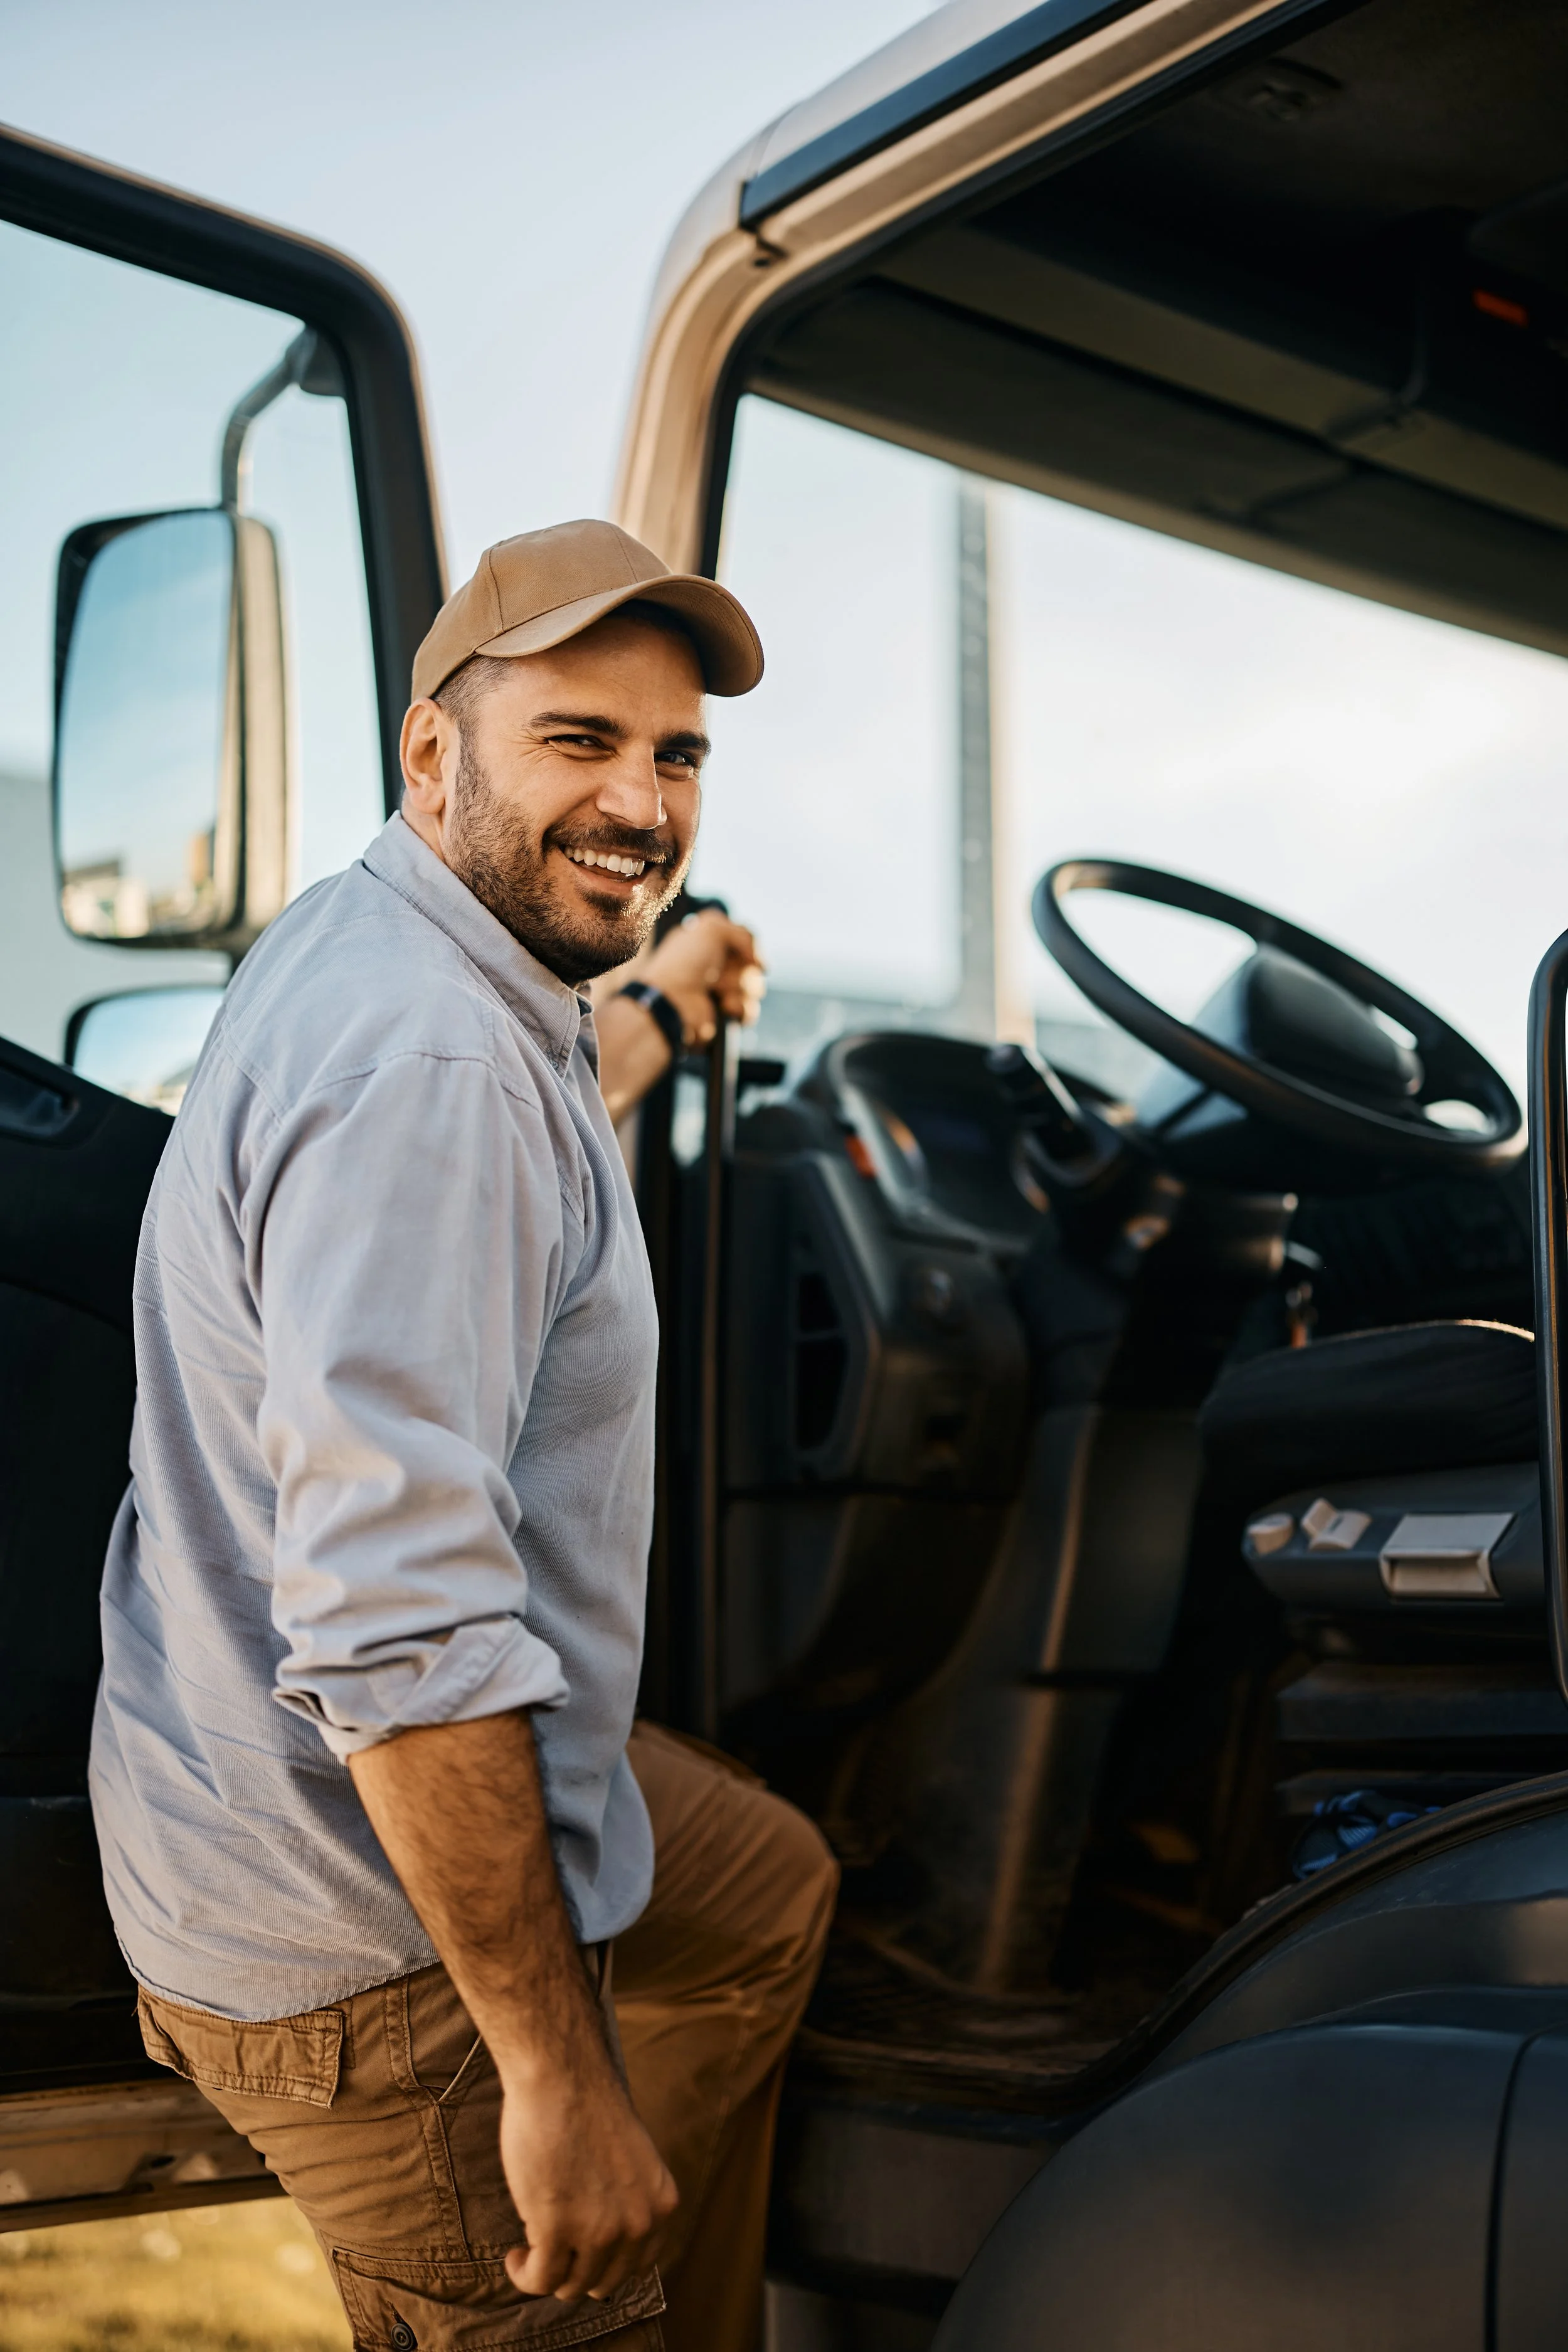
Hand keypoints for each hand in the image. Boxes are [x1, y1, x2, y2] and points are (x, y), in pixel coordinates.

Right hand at [501, 2060, 677, 2302]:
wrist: (563, 2075)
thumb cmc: (587, 2106)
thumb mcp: (631, 2161)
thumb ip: (626, 2201)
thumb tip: (604, 2244)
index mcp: (661, 2204)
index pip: (638, 2264)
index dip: (605, 2262)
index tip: (581, 2250)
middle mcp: (638, 2223)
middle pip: (604, 2281)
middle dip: (575, 2270)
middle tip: (552, 2249)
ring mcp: (599, 2230)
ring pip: (571, 2285)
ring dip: (546, 2274)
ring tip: (529, 2252)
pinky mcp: (556, 2229)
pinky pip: (540, 2279)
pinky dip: (524, 2274)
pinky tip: (515, 2256)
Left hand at [641, 909, 764, 1045]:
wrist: (672, 1001)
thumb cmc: (685, 961)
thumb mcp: (712, 927)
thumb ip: (744, 934)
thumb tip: (759, 965)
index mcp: (710, 944)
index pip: (746, 942)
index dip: (748, 948)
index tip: (745, 955)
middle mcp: (716, 966)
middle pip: (752, 966)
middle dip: (741, 971)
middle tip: (718, 975)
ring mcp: (720, 991)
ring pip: (754, 988)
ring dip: (740, 989)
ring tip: (719, 993)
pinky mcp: (723, 1013)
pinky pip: (750, 1010)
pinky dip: (740, 1008)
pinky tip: (725, 1007)